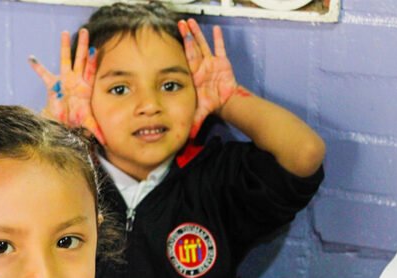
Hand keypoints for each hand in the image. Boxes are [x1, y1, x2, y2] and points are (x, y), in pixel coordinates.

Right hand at [28, 29, 104, 142]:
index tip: (96, 49)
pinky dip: (37, 66)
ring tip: (65, 33)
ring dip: (65, 47)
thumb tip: (107, 143)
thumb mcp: (87, 123)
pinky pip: (44, 74)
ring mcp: (64, 79)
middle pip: (80, 59)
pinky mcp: (52, 84)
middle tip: (85, 31)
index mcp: (85, 86)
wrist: (62, 122)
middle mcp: (75, 79)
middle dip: (82, 45)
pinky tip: (31, 58)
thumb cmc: (76, 120)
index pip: (90, 69)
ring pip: (65, 59)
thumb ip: (97, 131)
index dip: (93, 60)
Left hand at [178, 20, 238, 137]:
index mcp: (194, 75)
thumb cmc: (209, 104)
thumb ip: (192, 122)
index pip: (186, 60)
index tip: (173, 39)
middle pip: (192, 48)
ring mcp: (210, 63)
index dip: (181, 49)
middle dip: (187, 36)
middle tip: (179, 24)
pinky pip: (220, 49)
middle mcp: (200, 66)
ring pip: (203, 45)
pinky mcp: (222, 63)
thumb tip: (186, 136)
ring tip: (191, 22)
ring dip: (198, 34)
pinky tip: (216, 30)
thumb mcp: (199, 112)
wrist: (224, 102)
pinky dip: (218, 40)